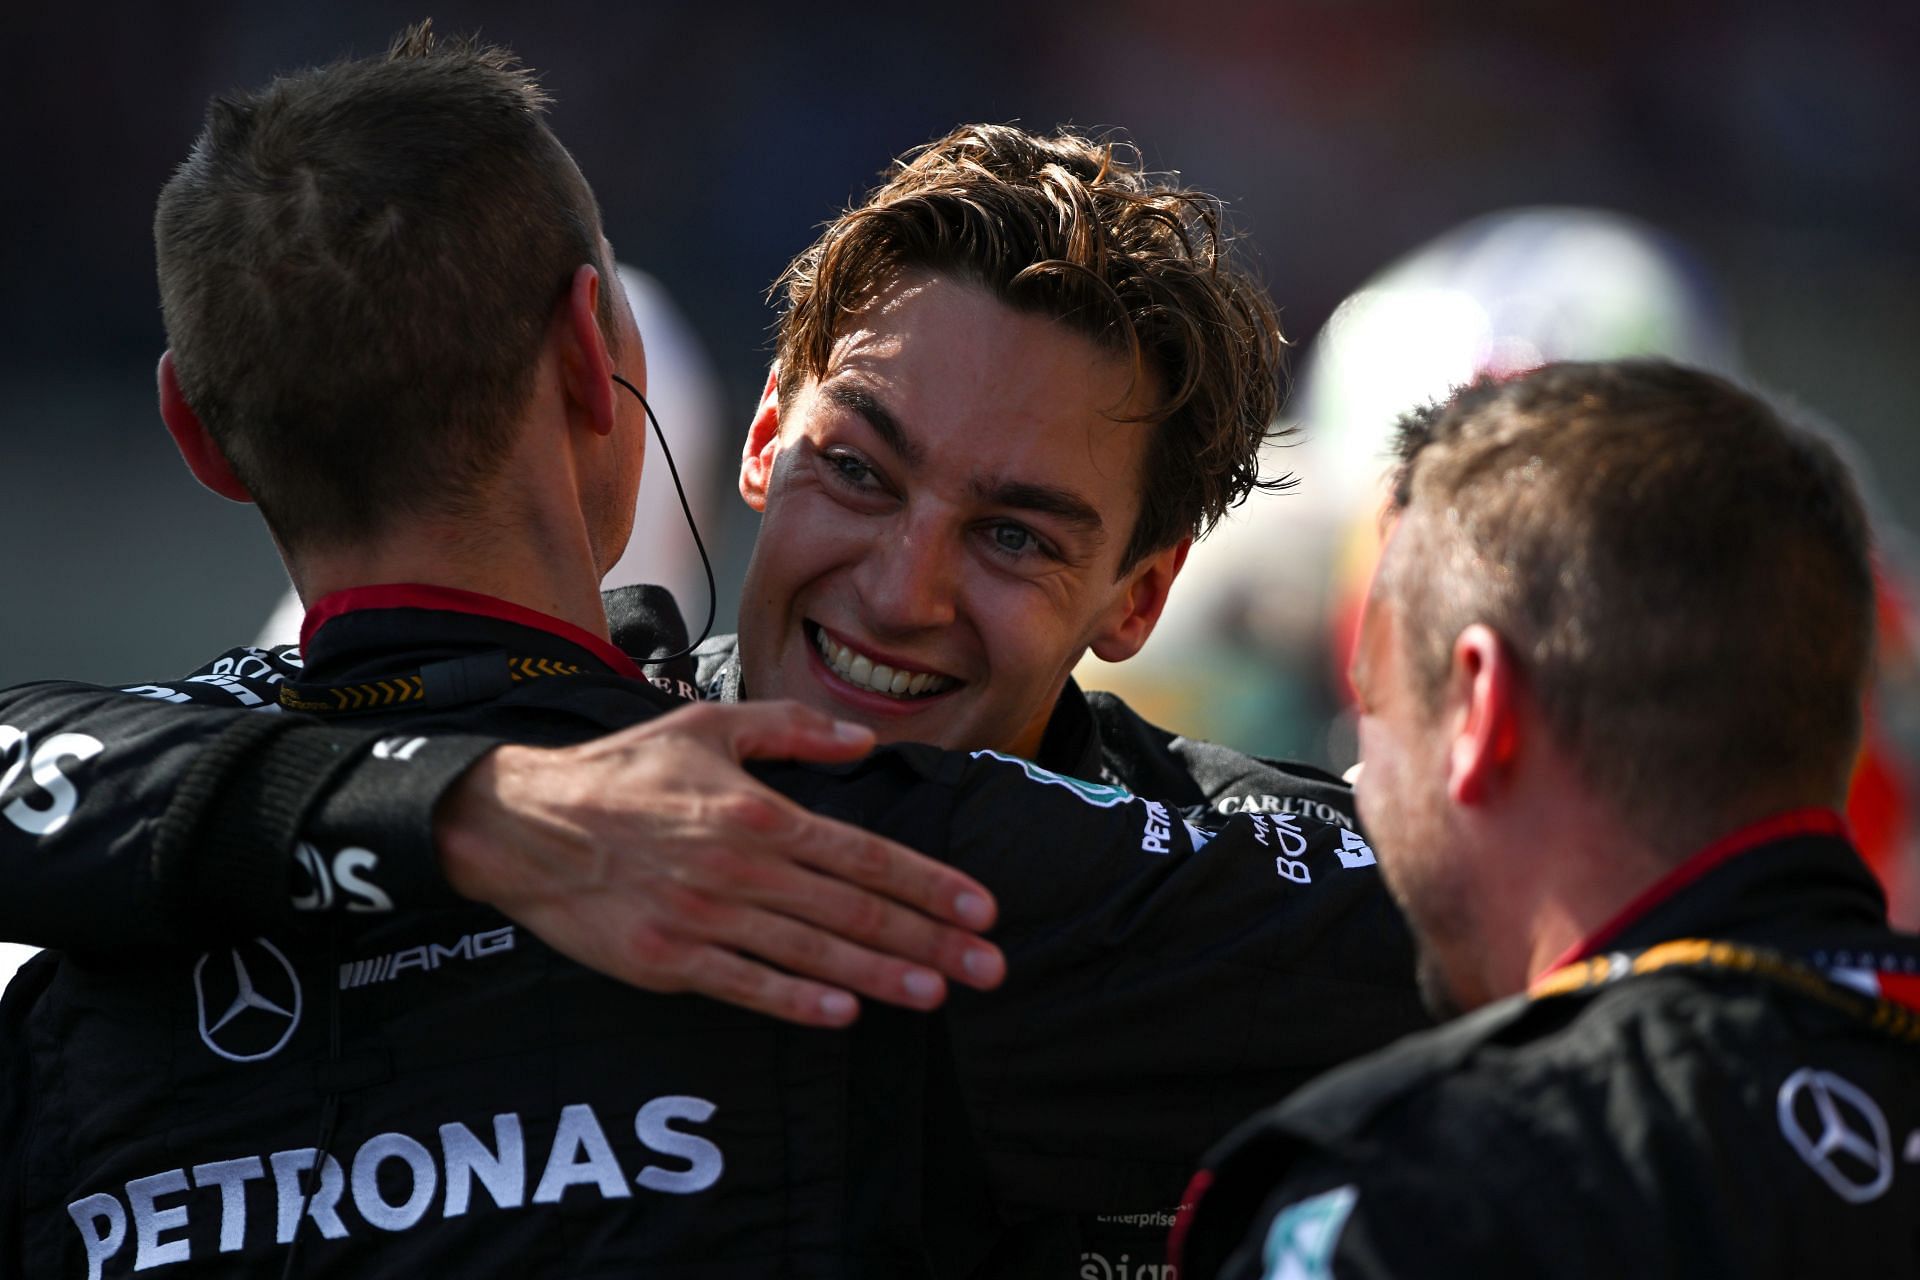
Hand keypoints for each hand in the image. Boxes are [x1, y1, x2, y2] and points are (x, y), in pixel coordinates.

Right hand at [435, 700, 1003, 1027]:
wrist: (523, 825)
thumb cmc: (620, 774)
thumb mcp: (707, 728)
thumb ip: (792, 732)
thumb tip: (864, 743)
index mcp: (757, 812)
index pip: (864, 854)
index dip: (929, 885)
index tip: (981, 909)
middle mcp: (740, 868)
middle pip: (853, 909)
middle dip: (929, 940)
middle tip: (988, 967)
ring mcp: (704, 919)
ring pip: (812, 953)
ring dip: (881, 976)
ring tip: (937, 993)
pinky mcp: (668, 960)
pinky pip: (746, 986)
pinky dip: (798, 1001)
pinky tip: (845, 1013)